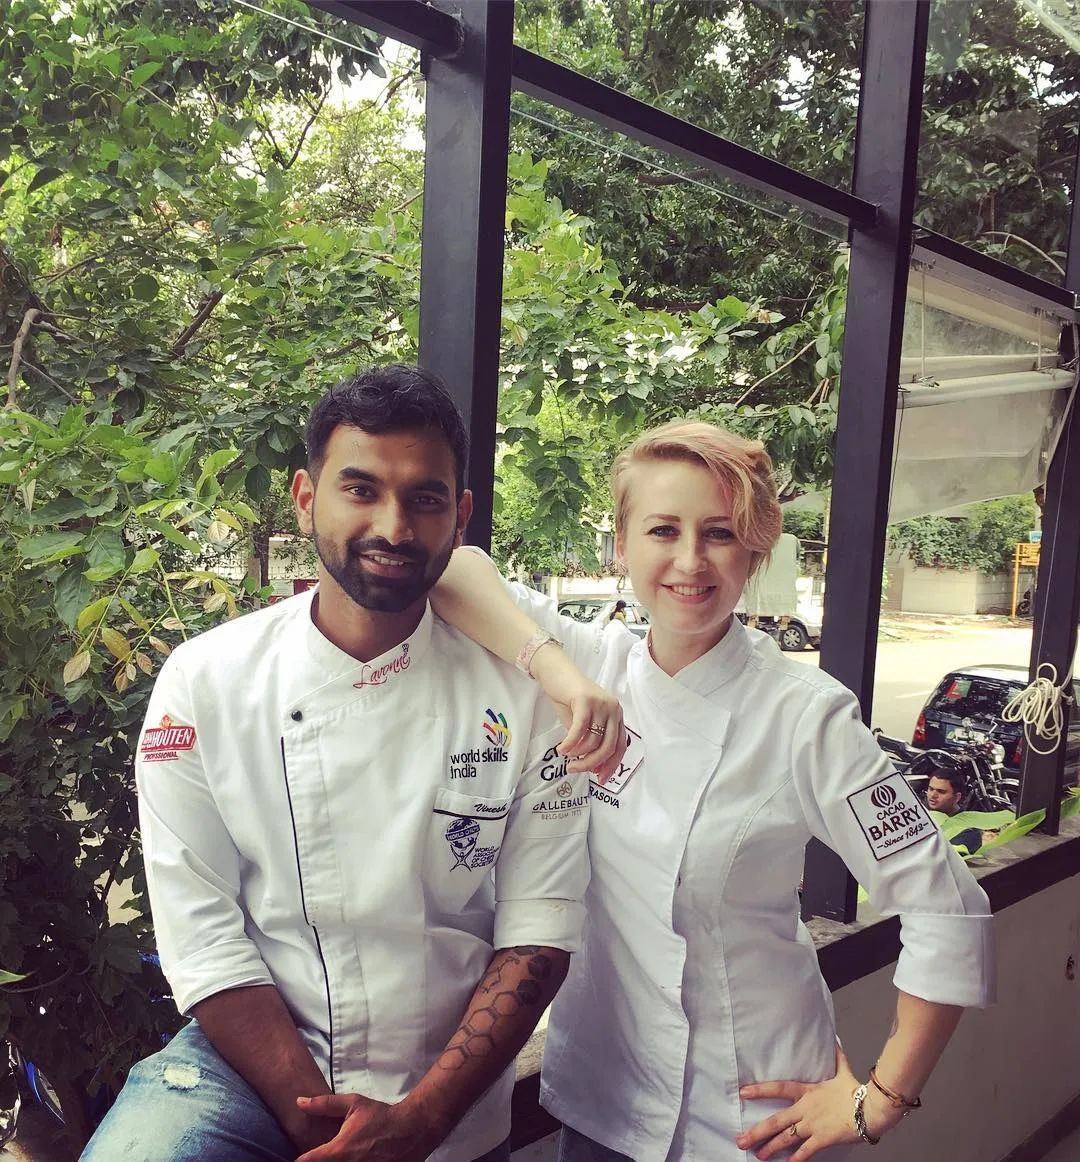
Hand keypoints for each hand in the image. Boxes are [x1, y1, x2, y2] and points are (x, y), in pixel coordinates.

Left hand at [294, 1093, 437, 1161]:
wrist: (412, 1130)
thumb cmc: (381, 1116)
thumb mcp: (354, 1104)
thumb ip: (325, 1104)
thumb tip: (299, 1102)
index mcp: (339, 1150)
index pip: (307, 1161)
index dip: (301, 1159)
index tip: (301, 1156)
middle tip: (325, 1155)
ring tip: (345, 1156)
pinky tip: (355, 1160)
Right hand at [529, 645, 625, 779]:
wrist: (555, 672)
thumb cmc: (568, 697)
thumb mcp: (581, 722)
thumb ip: (588, 741)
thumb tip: (591, 766)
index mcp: (616, 715)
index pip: (620, 745)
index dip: (611, 765)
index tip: (599, 779)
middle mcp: (613, 708)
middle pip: (609, 746)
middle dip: (592, 763)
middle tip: (575, 770)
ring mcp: (601, 703)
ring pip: (594, 740)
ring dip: (578, 754)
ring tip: (567, 758)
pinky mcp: (586, 700)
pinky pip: (580, 729)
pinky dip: (571, 743)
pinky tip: (562, 749)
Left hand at [736, 1046, 901, 1159]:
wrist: (871, 1108)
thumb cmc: (856, 1090)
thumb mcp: (843, 1070)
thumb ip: (836, 1057)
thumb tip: (834, 1039)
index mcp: (807, 1092)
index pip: (778, 1088)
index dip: (759, 1089)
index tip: (742, 1092)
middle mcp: (805, 1110)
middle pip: (776, 1121)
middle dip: (757, 1132)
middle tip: (741, 1140)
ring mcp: (813, 1126)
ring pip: (786, 1139)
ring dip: (770, 1148)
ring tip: (757, 1155)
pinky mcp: (823, 1140)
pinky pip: (805, 1152)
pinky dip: (795, 1160)